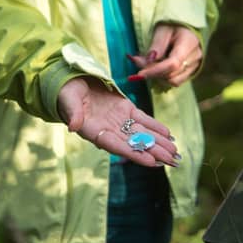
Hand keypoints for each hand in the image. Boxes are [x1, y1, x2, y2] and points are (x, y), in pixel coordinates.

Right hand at [57, 77, 178, 166]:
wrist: (72, 81)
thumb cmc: (66, 93)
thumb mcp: (68, 101)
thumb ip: (72, 114)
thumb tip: (73, 126)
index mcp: (94, 132)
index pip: (117, 146)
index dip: (134, 154)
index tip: (151, 162)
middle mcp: (109, 131)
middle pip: (134, 144)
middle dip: (154, 152)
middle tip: (173, 161)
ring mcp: (119, 121)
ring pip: (142, 134)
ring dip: (159, 143)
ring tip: (175, 152)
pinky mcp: (125, 110)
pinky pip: (143, 120)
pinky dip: (156, 127)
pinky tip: (169, 135)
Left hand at [127, 24, 201, 86]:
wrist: (185, 28)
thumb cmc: (173, 26)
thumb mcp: (162, 29)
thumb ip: (157, 45)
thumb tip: (149, 62)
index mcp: (189, 43)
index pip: (172, 63)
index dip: (155, 71)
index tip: (140, 74)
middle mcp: (195, 57)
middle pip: (171, 74)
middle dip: (153, 72)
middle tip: (138, 61)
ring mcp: (195, 66)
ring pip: (173, 80)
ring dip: (158, 75)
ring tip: (149, 63)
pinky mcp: (191, 72)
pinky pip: (176, 81)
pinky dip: (164, 77)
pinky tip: (158, 66)